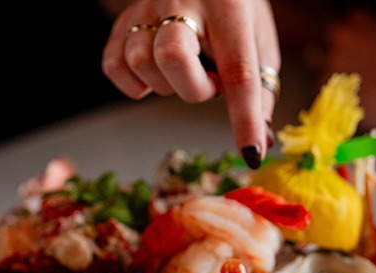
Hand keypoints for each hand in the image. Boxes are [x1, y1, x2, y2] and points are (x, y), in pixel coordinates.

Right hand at [102, 0, 280, 167]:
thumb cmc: (231, 9)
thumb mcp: (258, 39)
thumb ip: (261, 89)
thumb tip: (262, 140)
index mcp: (228, 8)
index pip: (238, 71)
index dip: (245, 119)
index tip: (251, 153)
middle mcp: (183, 0)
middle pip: (172, 57)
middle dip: (193, 89)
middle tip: (210, 82)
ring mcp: (147, 8)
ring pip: (140, 63)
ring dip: (166, 85)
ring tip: (185, 71)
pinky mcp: (123, 20)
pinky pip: (114, 66)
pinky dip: (134, 83)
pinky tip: (156, 73)